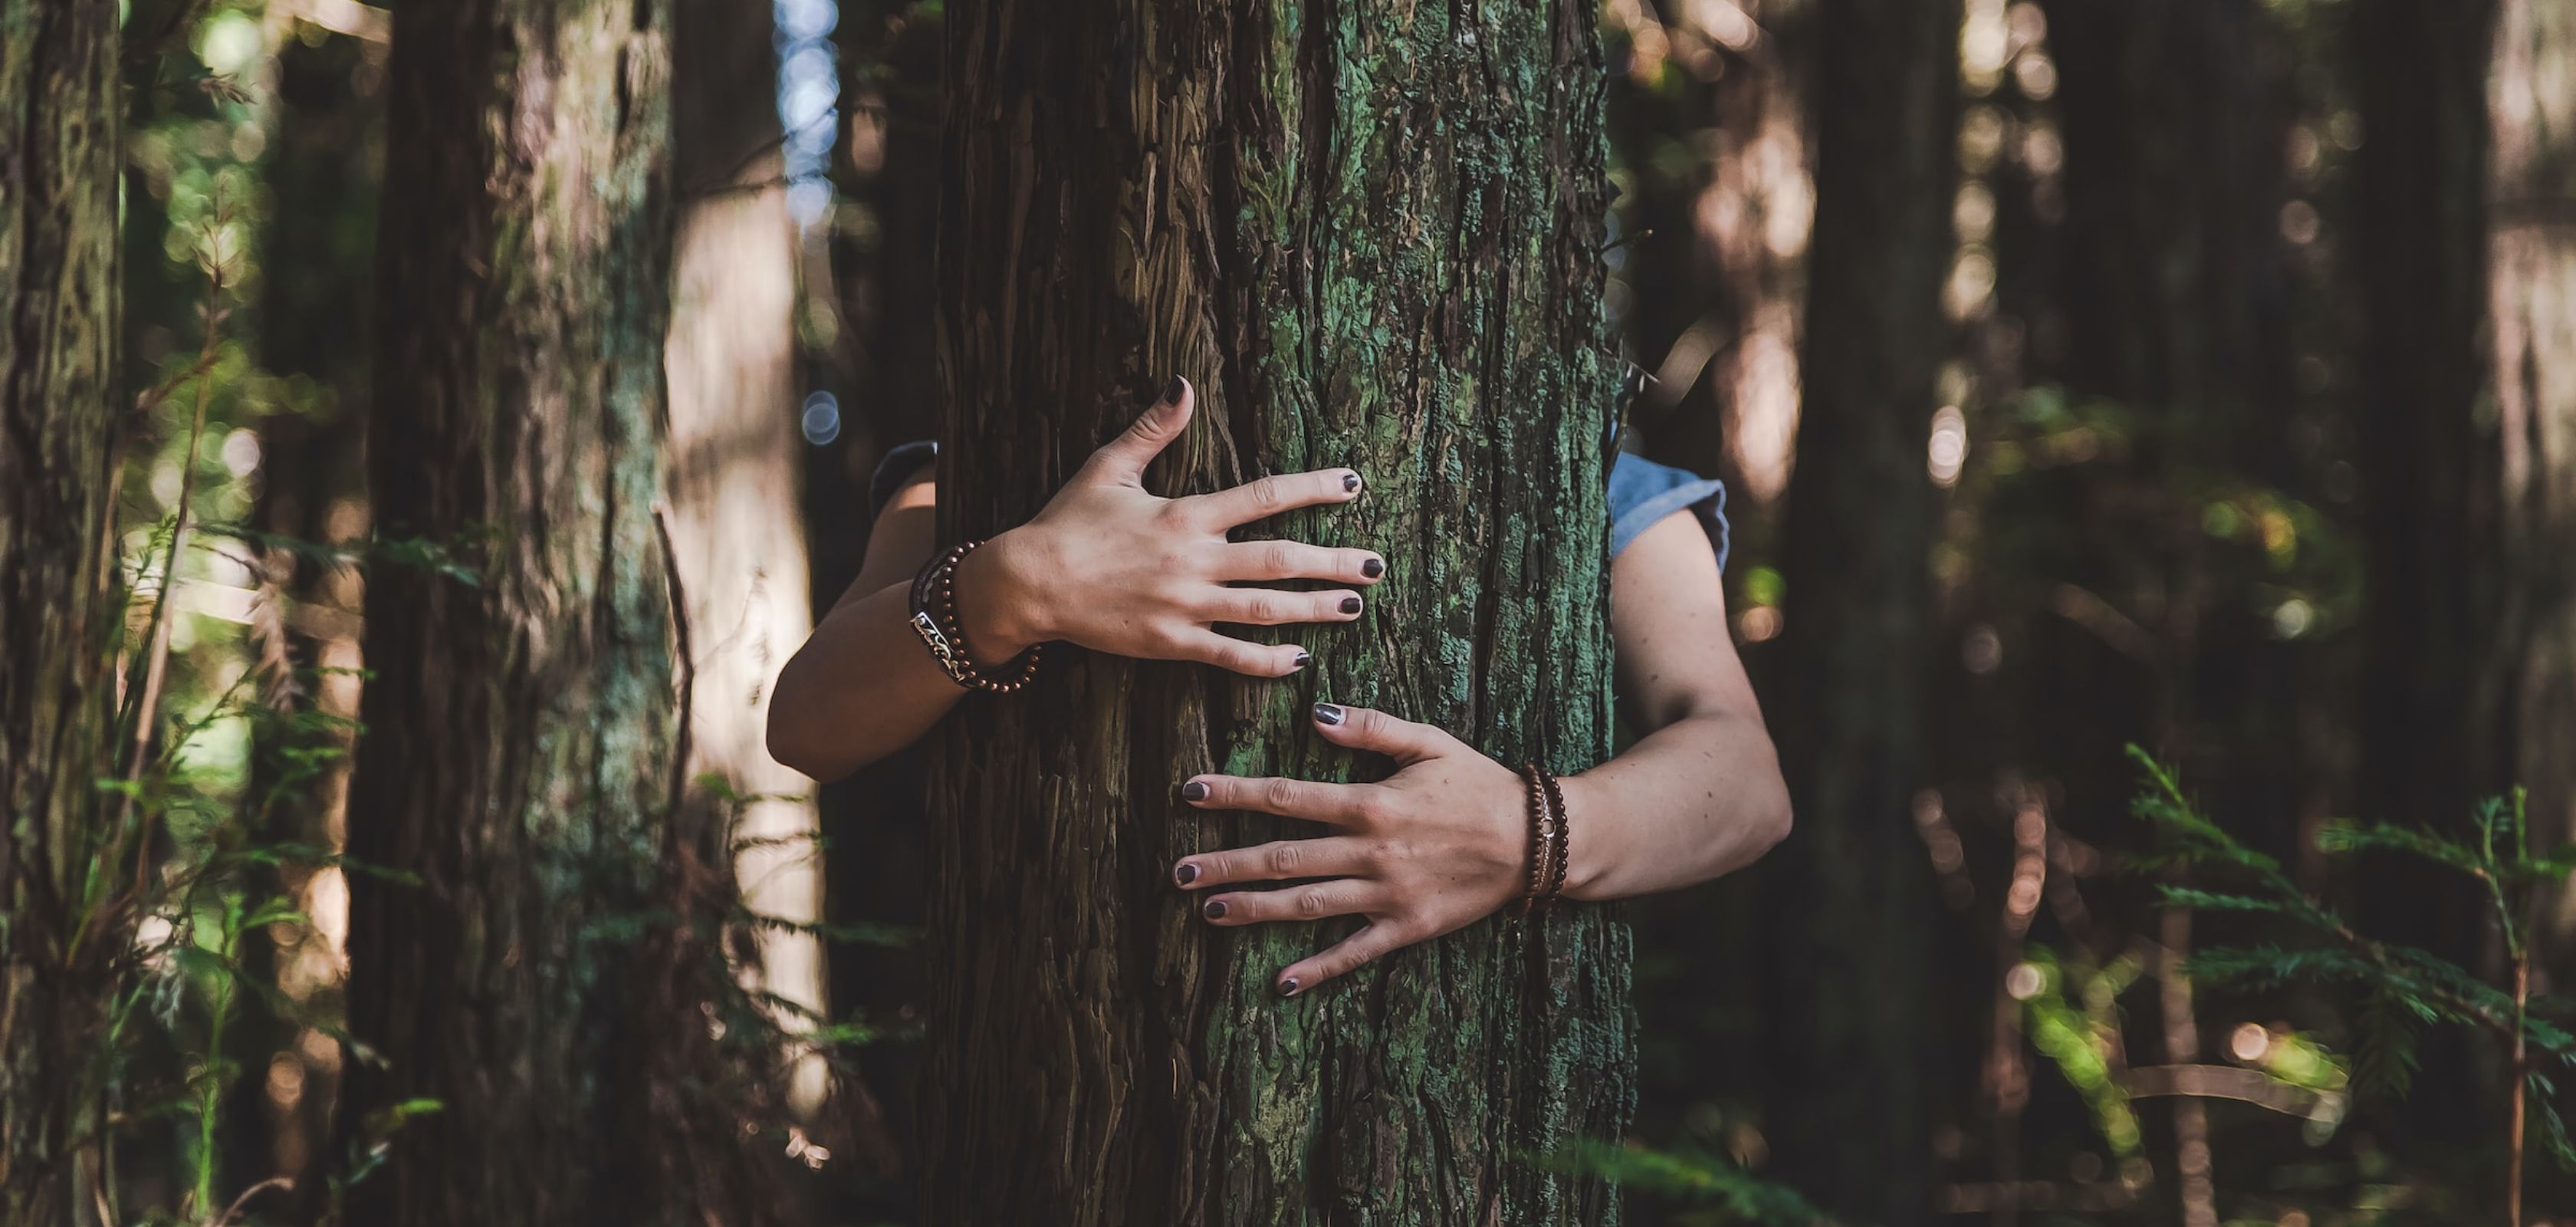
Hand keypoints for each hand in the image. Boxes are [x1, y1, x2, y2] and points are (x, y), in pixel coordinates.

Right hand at [955, 377, 1383, 675]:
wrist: (1029, 584)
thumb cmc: (1067, 522)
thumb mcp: (1109, 466)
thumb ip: (1154, 428)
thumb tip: (1184, 383)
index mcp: (1185, 516)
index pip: (1263, 498)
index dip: (1312, 490)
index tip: (1352, 485)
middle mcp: (1193, 562)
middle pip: (1279, 560)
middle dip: (1332, 561)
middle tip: (1375, 566)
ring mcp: (1185, 607)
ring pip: (1264, 610)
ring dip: (1312, 609)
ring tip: (1352, 607)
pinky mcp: (1170, 644)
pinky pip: (1228, 655)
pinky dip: (1266, 660)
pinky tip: (1298, 660)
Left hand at [1172, 702, 1528, 995]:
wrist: (1537, 841)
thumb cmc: (1479, 785)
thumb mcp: (1429, 742)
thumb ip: (1371, 728)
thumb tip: (1316, 715)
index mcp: (1371, 804)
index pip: (1287, 797)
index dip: (1235, 794)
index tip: (1191, 793)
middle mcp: (1371, 853)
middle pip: (1284, 858)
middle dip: (1227, 863)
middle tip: (1179, 871)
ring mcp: (1387, 895)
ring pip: (1307, 905)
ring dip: (1255, 909)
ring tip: (1209, 912)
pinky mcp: (1407, 927)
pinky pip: (1355, 952)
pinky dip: (1318, 969)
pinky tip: (1281, 981)